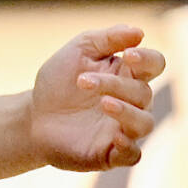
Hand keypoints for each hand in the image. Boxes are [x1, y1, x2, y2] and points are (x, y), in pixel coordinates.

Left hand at [29, 25, 165, 171]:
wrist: (32, 118)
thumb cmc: (58, 83)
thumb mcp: (78, 52)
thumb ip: (107, 38)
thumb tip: (139, 32)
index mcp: (128, 76)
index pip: (155, 64)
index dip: (148, 60)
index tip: (128, 55)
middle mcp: (132, 103)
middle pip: (143, 93)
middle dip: (116, 85)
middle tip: (83, 81)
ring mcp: (123, 129)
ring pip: (144, 124)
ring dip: (127, 112)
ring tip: (104, 103)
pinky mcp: (110, 153)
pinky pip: (133, 154)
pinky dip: (129, 146)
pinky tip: (115, 136)